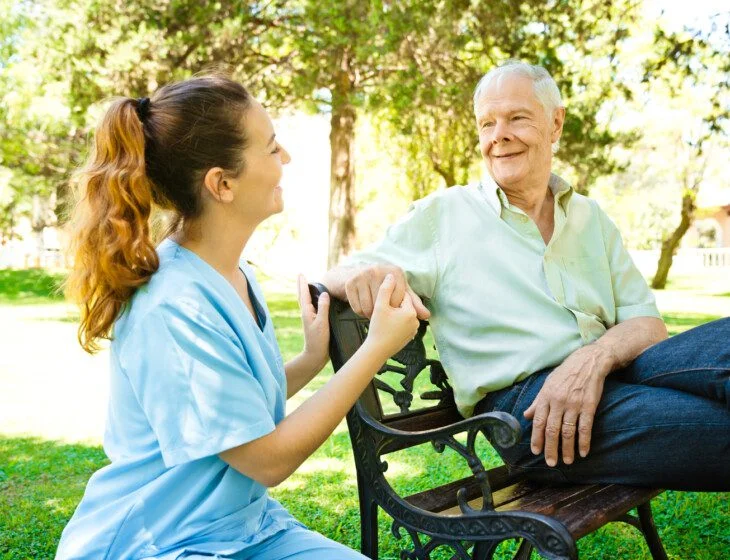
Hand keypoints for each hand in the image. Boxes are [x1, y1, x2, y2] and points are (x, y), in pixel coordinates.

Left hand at [297, 274, 329, 371]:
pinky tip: (315, 302)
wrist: (315, 355)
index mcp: (307, 312)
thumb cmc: (318, 340)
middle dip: (302, 286)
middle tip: (301, 275)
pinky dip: (311, 300)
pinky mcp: (313, 322)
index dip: (303, 283)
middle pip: (302, 296)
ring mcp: (309, 318)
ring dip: (305, 292)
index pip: (304, 294)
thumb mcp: (322, 323)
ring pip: (306, 301)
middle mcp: (306, 313)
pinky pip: (311, 307)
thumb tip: (325, 293)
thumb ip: (323, 308)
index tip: (301, 274)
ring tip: (306, 285)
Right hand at [345, 264, 429, 319]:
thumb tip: (427, 315)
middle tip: (383, 314)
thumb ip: (414, 303)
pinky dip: (360, 313)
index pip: (399, 299)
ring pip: (368, 307)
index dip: (397, 309)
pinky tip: (364, 309)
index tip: (394, 309)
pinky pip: (357, 308)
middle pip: (383, 305)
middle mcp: (378, 269)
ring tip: (374, 313)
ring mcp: (362, 275)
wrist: (358, 275)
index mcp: (396, 271)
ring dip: (371, 315)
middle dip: (384, 313)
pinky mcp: (350, 283)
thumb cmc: (384, 286)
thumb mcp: (401, 292)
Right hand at [364, 274, 419, 359]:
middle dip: (393, 305)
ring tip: (382, 319)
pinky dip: (395, 323)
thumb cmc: (378, 328)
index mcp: (410, 312)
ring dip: (394, 314)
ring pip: (402, 316)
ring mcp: (413, 331)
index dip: (391, 296)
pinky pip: (402, 325)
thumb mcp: (380, 306)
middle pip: (403, 306)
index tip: (382, 300)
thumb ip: (386, 289)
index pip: (402, 296)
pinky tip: (385, 326)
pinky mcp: (408, 337)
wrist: (376, 351)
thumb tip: (390, 276)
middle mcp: (415, 322)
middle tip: (381, 311)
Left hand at [524, 345, 613, 466]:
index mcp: (546, 397)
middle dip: (551, 448)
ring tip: (568, 461)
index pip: (539, 421)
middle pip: (552, 430)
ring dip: (568, 449)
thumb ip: (537, 402)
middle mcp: (558, 402)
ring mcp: (574, 404)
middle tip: (551, 463)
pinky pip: (585, 427)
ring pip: (568, 431)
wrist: (588, 362)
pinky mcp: (589, 406)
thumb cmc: (565, 374)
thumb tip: (526, 416)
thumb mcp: (547, 384)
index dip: (537, 438)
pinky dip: (584, 441)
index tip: (536, 451)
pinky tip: (583, 452)